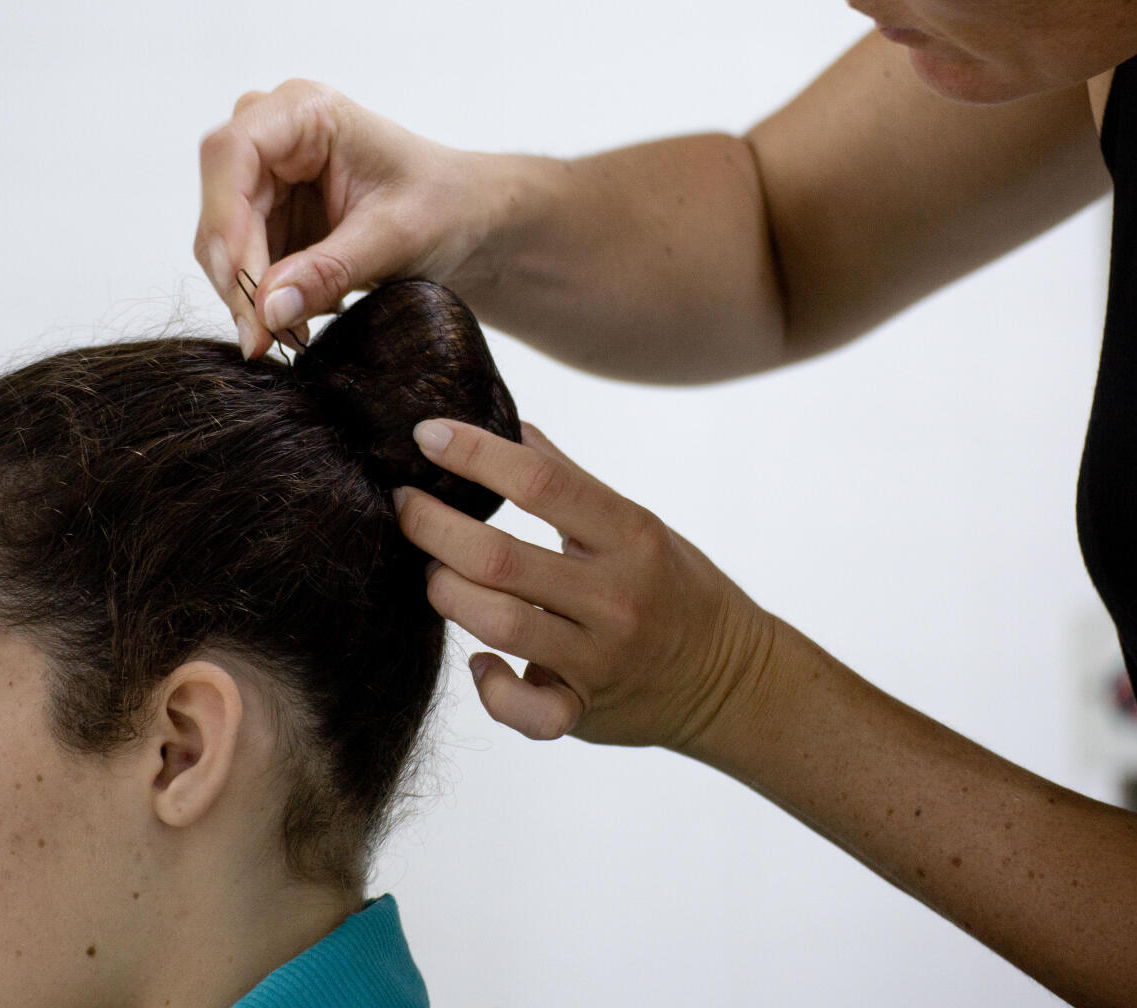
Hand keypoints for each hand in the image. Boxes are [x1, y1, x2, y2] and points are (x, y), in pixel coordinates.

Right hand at [196, 80, 491, 356]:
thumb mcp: (394, 239)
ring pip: (222, 240)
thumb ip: (328, 271)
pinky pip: (240, 262)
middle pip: (221, 203)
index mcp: (305, 112)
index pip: (233, 153)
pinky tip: (293, 326)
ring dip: (246, 296)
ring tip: (287, 338)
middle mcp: (273, 135)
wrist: (463, 219)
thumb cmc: (442, 206)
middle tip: (259, 337)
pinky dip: (260, 300)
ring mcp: (265, 176)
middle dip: (236, 274)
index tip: (245, 285)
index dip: (225, 220)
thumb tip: (267, 310)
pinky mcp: (267, 216)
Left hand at [395, 418, 779, 756]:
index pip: (540, 483)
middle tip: (404, 506)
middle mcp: (615, 597)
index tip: (425, 435)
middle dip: (433, 527)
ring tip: (433, 572)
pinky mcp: (584, 711)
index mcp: (630, 535)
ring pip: (499, 624)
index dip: (474, 454)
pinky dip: (490, 686)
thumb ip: (569, 478)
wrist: (731, 678)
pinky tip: (478, 660)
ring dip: (447, 593)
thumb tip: (510, 424)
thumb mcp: (637, 522)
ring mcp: (600, 658)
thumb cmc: (673, 586)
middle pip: (499, 558)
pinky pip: (525, 709)